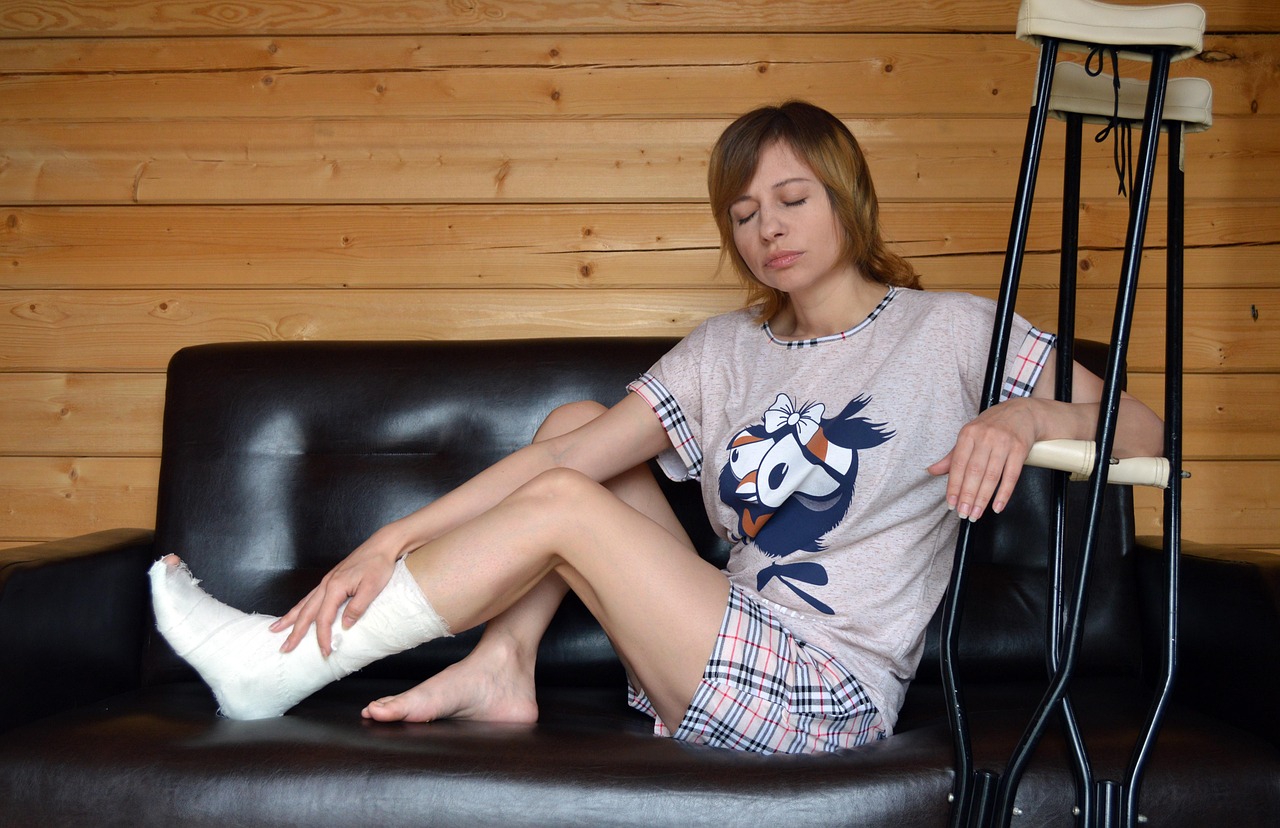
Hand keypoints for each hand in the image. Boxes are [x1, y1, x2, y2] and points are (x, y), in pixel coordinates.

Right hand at [269, 527, 406, 655]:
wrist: (381, 545)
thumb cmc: (378, 565)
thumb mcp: (372, 588)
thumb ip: (356, 608)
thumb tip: (344, 626)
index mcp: (335, 587)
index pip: (324, 618)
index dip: (323, 637)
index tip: (325, 651)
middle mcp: (326, 584)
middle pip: (306, 612)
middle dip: (294, 632)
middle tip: (285, 647)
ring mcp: (326, 581)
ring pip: (304, 603)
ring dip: (290, 618)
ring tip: (276, 628)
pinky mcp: (331, 579)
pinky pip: (310, 597)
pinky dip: (300, 607)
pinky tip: (297, 612)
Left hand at [926, 397, 1043, 521]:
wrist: (1023, 412)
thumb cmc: (992, 426)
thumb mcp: (969, 436)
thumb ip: (952, 456)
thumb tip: (931, 471)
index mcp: (968, 434)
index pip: (958, 464)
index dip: (954, 486)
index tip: (951, 503)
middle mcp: (985, 437)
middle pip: (974, 472)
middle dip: (968, 496)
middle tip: (963, 513)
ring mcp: (1003, 443)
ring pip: (991, 476)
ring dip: (983, 498)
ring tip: (976, 514)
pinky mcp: (1020, 449)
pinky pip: (1011, 476)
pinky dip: (1004, 494)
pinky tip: (997, 506)